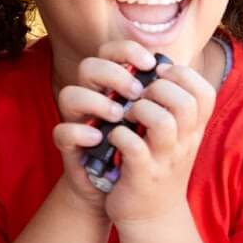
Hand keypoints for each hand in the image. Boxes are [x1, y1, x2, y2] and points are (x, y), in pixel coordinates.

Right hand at [52, 41, 158, 214]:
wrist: (127, 191)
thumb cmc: (145, 150)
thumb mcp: (164, 122)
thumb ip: (169, 97)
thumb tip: (179, 73)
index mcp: (115, 87)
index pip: (113, 52)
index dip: (128, 50)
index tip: (151, 64)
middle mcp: (93, 97)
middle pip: (89, 66)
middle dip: (115, 75)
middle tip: (137, 93)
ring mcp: (79, 119)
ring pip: (70, 93)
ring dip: (97, 102)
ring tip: (120, 117)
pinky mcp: (70, 144)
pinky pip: (62, 131)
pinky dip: (80, 132)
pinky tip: (101, 139)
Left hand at [103, 57, 214, 225]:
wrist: (150, 218)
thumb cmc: (156, 166)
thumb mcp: (174, 136)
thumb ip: (172, 107)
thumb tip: (158, 68)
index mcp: (193, 129)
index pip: (204, 90)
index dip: (180, 75)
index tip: (156, 75)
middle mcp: (184, 142)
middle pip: (184, 100)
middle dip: (156, 89)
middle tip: (137, 97)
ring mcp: (164, 159)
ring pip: (161, 120)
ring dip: (138, 110)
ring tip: (125, 116)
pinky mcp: (141, 175)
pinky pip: (131, 146)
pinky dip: (118, 135)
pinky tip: (112, 136)